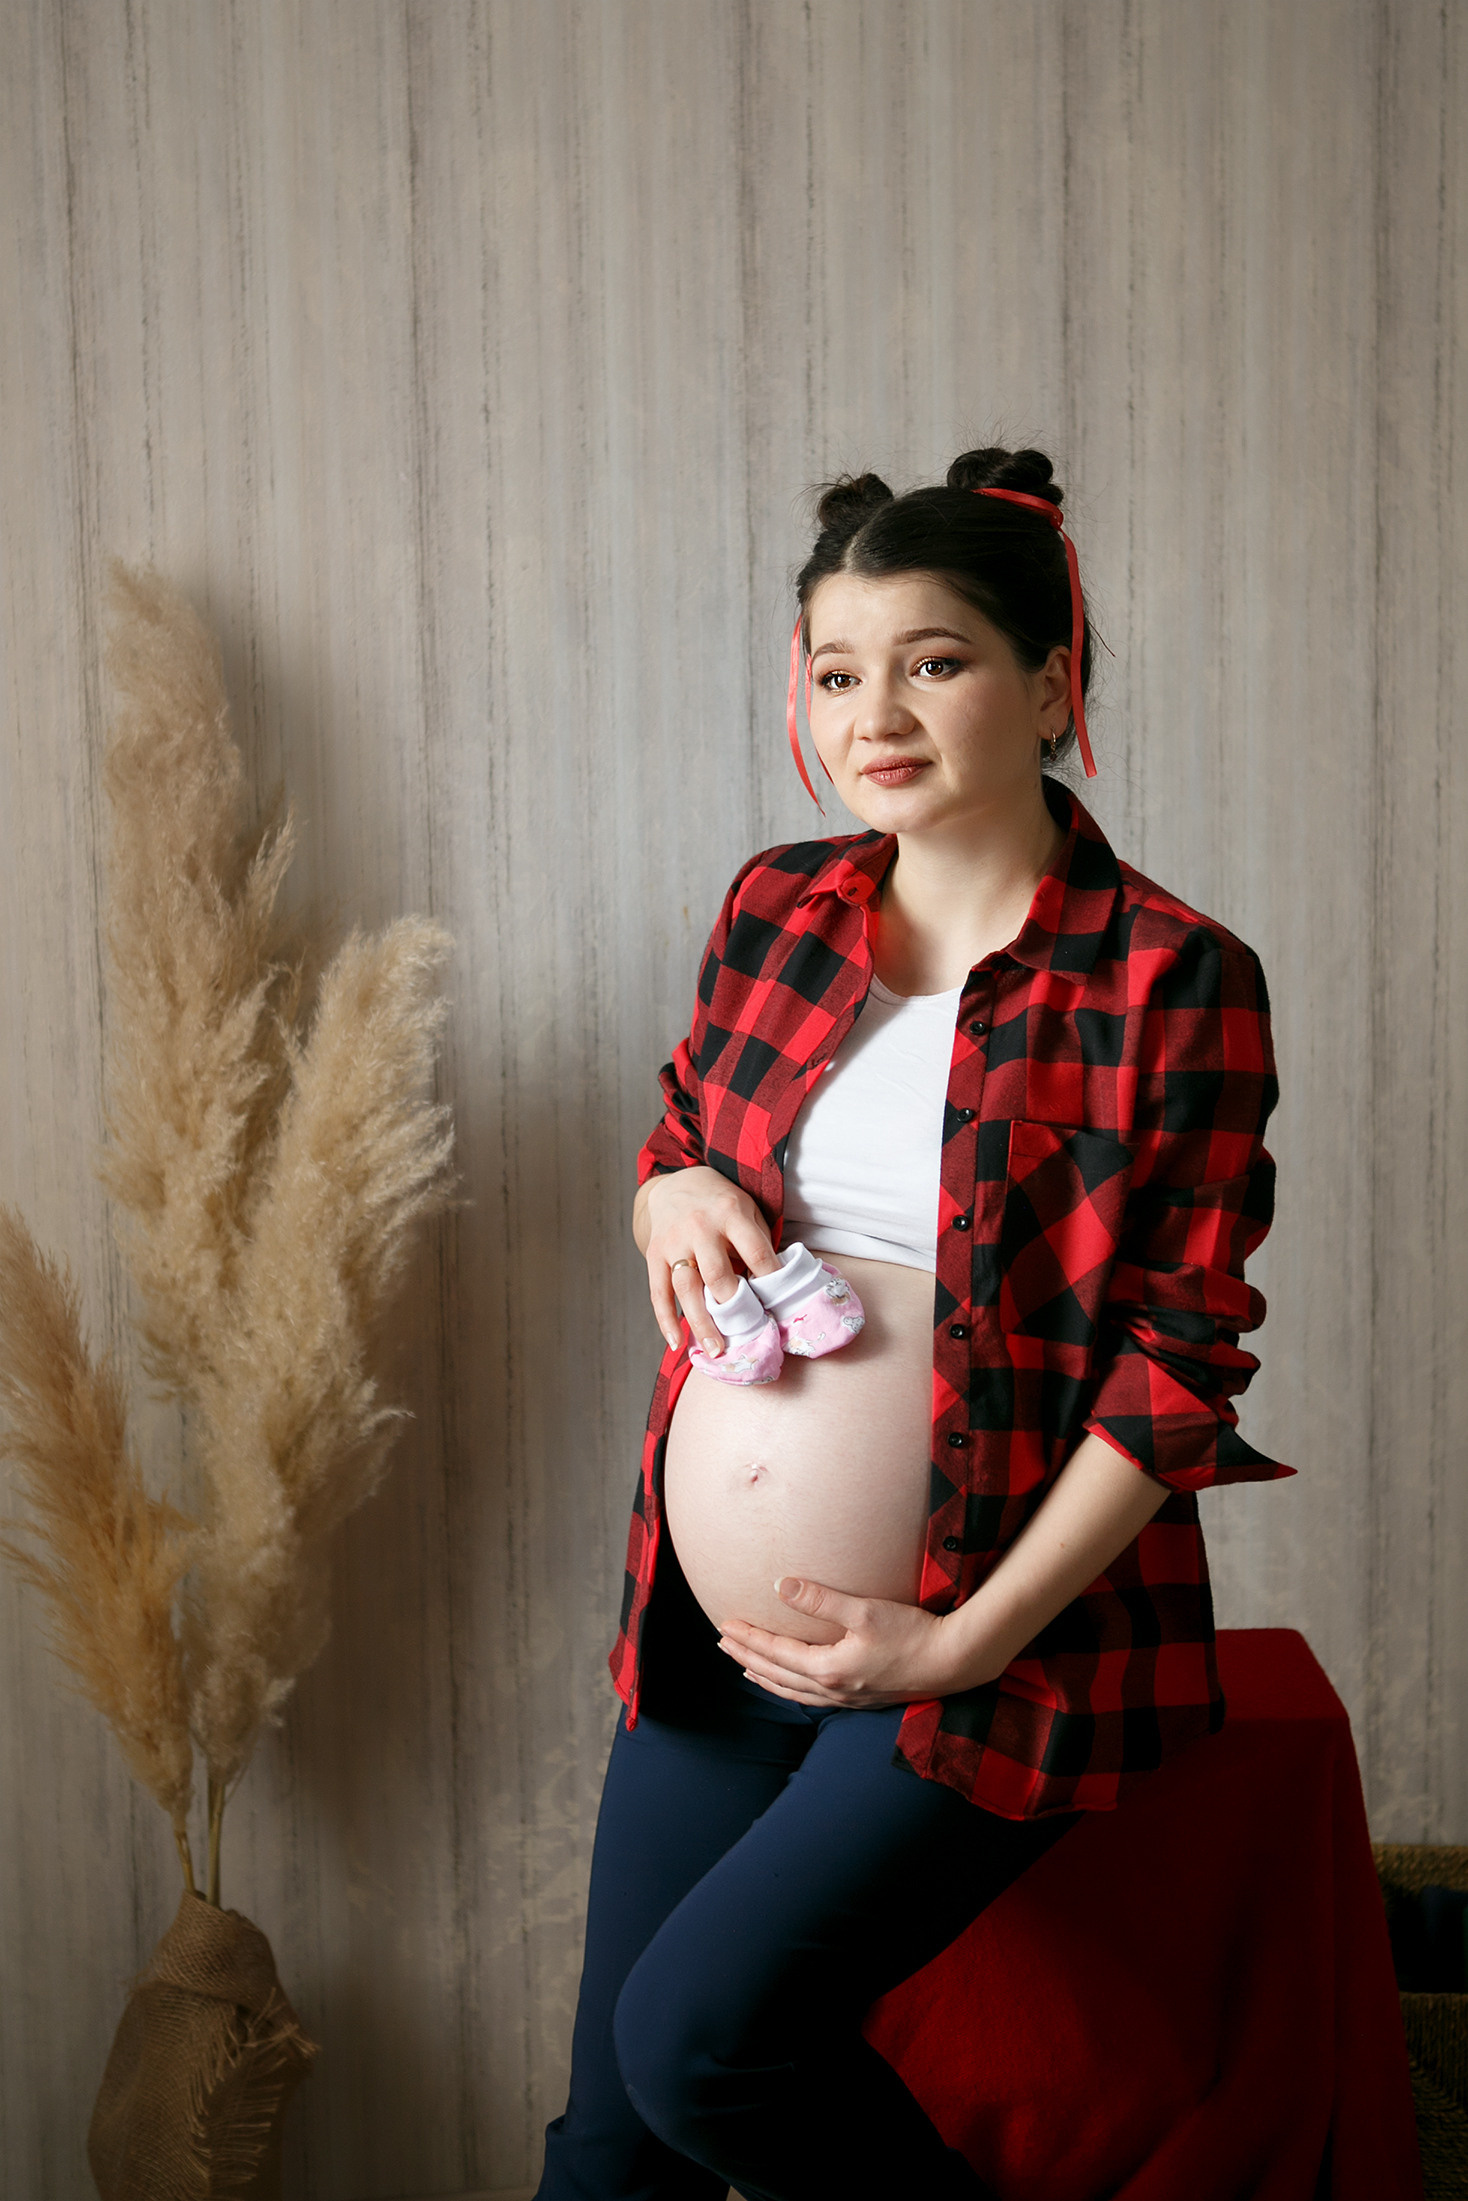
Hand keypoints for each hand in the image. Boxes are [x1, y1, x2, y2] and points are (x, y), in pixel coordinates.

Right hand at [638, 1166, 782, 1359]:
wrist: (676, 1184)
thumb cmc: (721, 1204)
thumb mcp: (747, 1209)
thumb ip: (757, 1242)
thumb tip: (773, 1286)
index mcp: (731, 1213)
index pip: (755, 1252)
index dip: (770, 1281)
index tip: (778, 1306)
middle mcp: (701, 1227)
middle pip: (717, 1275)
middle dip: (733, 1308)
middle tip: (748, 1334)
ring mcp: (674, 1241)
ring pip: (686, 1287)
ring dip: (701, 1322)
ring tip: (715, 1350)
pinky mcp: (654, 1253)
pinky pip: (658, 1291)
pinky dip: (665, 1319)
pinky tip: (676, 1342)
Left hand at [716, 1577, 1004, 1707]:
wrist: (954, 1661)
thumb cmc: (913, 1633)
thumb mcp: (865, 1611)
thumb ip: (821, 1599)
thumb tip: (781, 1585)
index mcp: (828, 1670)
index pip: (775, 1654)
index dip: (748, 1639)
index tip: (724, 1625)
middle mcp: (833, 1689)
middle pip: (777, 1675)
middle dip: (747, 1658)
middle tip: (722, 1642)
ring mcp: (848, 1698)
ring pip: (793, 1691)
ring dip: (766, 1677)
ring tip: (746, 1667)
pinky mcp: (863, 1697)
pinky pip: (812, 1696)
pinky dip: (791, 1688)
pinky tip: (793, 1682)